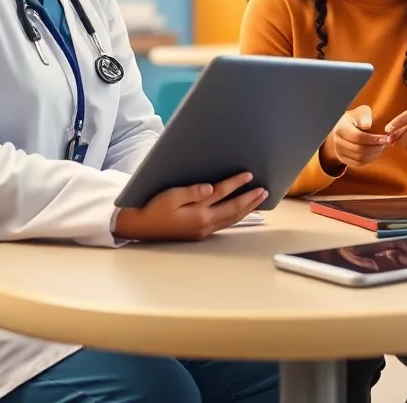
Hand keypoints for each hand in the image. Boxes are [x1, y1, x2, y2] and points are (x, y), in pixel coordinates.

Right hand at [114, 173, 266, 240]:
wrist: (142, 228)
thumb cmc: (154, 209)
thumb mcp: (170, 197)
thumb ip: (191, 192)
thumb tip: (211, 188)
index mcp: (198, 212)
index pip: (222, 194)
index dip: (237, 183)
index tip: (249, 174)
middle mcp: (204, 223)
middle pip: (234, 209)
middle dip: (250, 199)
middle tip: (264, 190)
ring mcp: (204, 229)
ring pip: (232, 218)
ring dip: (248, 208)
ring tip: (260, 199)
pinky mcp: (201, 232)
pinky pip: (226, 223)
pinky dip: (238, 216)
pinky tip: (243, 211)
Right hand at [318, 106, 384, 170]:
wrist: (343, 128)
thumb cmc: (356, 118)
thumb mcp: (360, 113)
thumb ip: (365, 116)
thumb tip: (367, 125)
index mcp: (341, 128)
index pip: (358, 137)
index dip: (373, 139)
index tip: (385, 138)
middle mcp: (337, 141)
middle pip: (359, 149)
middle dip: (375, 147)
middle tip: (385, 143)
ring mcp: (339, 152)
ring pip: (360, 158)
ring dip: (374, 154)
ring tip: (381, 146)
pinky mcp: (343, 159)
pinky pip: (358, 163)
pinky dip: (369, 159)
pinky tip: (375, 152)